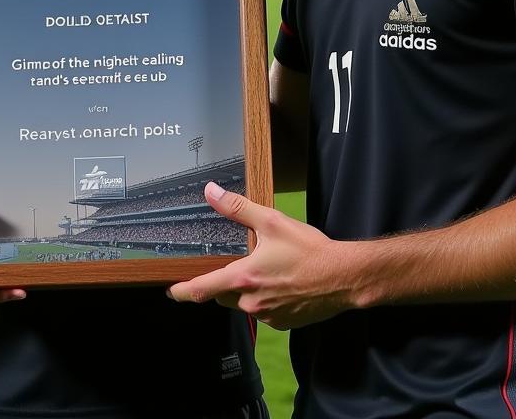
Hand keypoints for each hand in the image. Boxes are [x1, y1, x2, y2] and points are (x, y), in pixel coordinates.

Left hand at [167, 182, 354, 329]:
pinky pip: (265, 312)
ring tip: (270, 271)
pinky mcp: (283, 323)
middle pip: (224, 295)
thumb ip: (237, 207)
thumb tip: (211, 192)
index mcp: (244, 278)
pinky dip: (267, 299)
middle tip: (241, 265)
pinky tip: (284, 284)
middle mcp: (251, 302)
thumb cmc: (309, 250)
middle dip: (226, 282)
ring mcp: (268, 316)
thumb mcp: (272, 221)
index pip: (203, 289)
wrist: (343, 276)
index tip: (172, 292)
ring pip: (245, 304)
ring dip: (249, 290)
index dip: (183, 291)